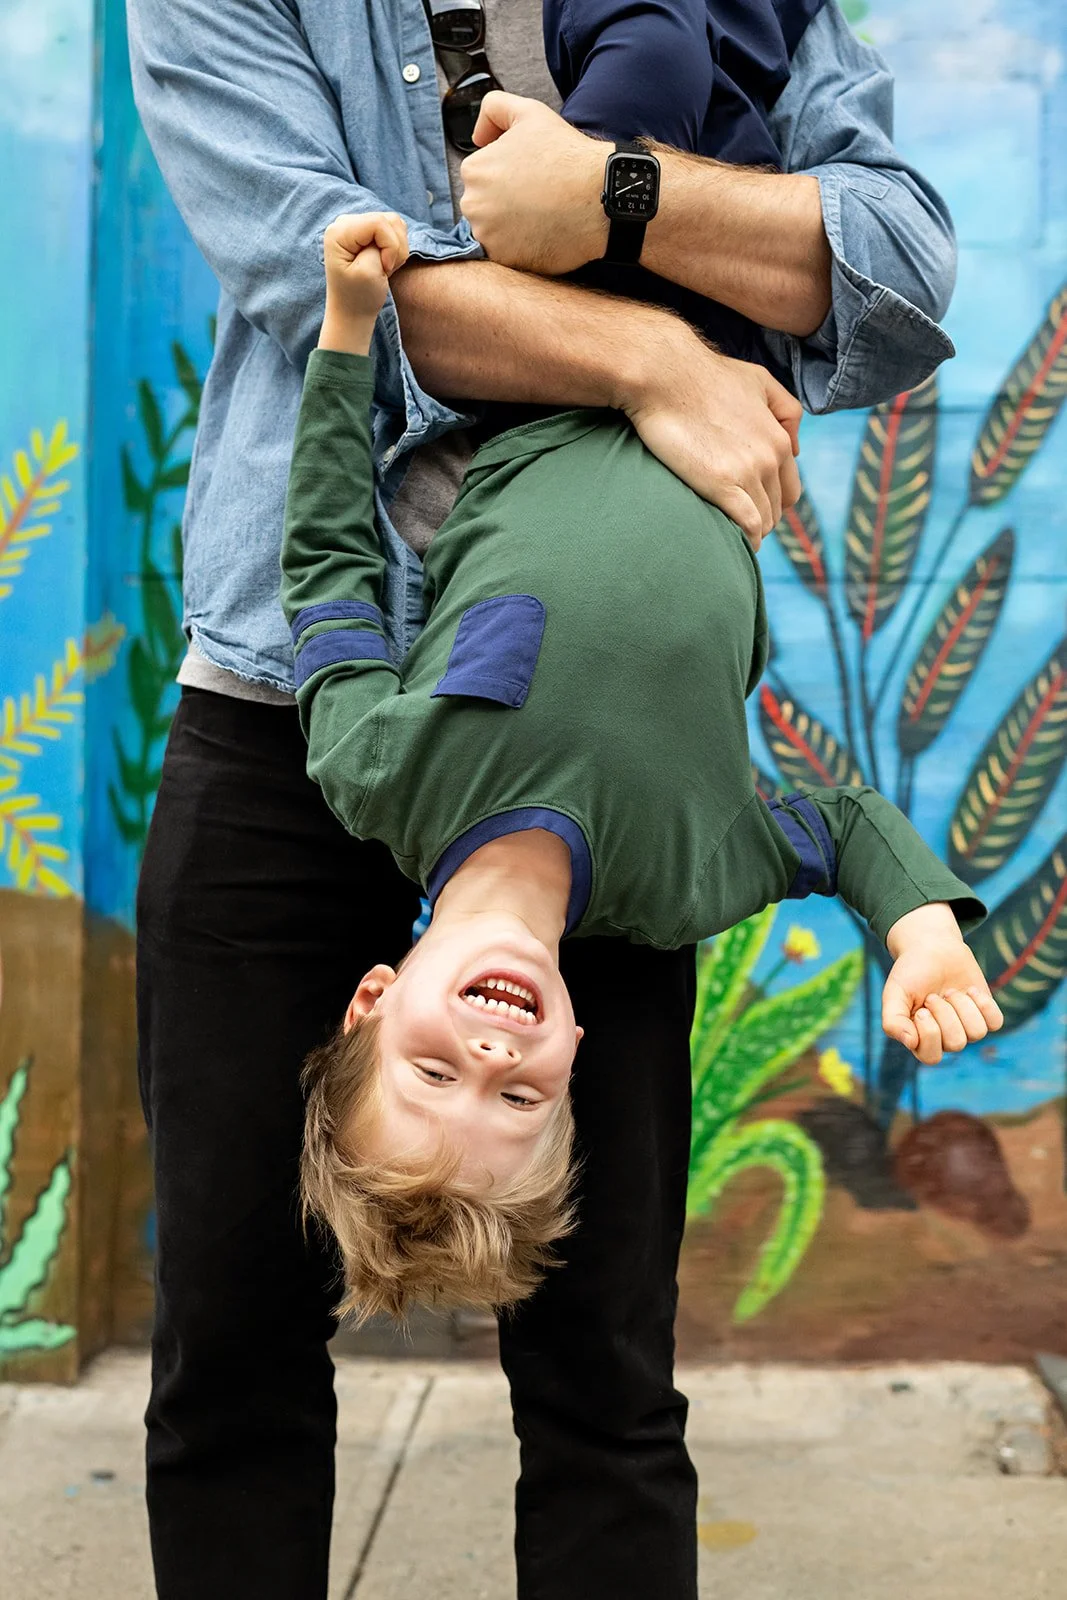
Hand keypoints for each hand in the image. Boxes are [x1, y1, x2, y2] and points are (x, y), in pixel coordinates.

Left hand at [320, 212, 409, 353]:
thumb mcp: (369, 272)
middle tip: (384, 269)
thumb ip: (381, 244)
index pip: (379, 223)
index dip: (390, 246)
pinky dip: (396, 248)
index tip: (384, 267)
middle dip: (395, 247)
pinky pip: (395, 229)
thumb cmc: (358, 297)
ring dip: (397, 248)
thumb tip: (390, 229)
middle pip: (389, 220)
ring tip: (383, 266)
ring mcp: (356, 226)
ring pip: (395, 223)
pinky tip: (384, 262)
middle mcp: (345, 222)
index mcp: (339, 232)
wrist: (352, 313)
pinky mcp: (367, 232)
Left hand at [461, 93, 607, 273]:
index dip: (508, 175)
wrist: (599, 196)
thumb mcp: (529, 112)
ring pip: (493, 231)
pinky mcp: (506, 260)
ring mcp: (488, 236)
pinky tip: (543, 232)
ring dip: (512, 226)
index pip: (482, 177)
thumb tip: (478, 136)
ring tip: (542, 215)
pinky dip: (522, 247)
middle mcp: (473, 205)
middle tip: (538, 197)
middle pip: (484, 206)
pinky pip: (507, 254)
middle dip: (505, 202)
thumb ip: (495, 109)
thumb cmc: (567, 155)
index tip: (530, 177)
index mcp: (474, 170)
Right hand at [622, 323, 801, 544]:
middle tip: (737, 522)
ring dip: (751, 531)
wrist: (665, 375)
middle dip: (761, 518)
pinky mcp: (721, 485)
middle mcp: (770, 458)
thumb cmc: (705, 376)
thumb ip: (786, 411)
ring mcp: (747, 472)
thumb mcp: (759, 381)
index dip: (773, 502)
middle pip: (777, 509)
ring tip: (731, 533)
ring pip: (763, 521)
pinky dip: (745, 538)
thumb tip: (796, 448)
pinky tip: (733, 542)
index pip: (790, 489)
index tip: (753, 507)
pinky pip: (747, 526)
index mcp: (778, 439)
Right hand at [882, 903, 1003, 1064]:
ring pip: (976, 1033)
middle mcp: (945, 1039)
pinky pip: (995, 1022)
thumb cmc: (910, 972)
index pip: (931, 1057)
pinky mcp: (985, 1014)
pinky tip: (970, 991)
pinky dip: (983, 1004)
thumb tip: (910, 1043)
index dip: (929, 1032)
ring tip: (950, 991)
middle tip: (934, 995)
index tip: (921, 1008)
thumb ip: (893, 1021)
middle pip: (955, 1043)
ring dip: (962, 1005)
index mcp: (920, 1039)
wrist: (932, 947)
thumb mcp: (893, 993)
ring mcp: (966, 1027)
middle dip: (945, 1013)